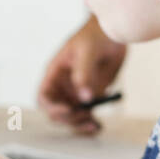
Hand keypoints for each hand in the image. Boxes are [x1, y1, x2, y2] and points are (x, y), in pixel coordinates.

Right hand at [37, 15, 124, 134]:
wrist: (115, 31)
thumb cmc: (95, 35)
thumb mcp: (87, 51)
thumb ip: (84, 74)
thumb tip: (85, 98)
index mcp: (55, 74)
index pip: (44, 96)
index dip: (51, 107)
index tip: (68, 110)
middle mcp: (63, 86)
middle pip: (57, 111)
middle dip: (69, 118)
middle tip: (87, 117)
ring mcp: (77, 91)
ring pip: (72, 116)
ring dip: (80, 124)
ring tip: (95, 126)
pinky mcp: (92, 94)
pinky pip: (88, 113)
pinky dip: (92, 122)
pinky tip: (99, 127)